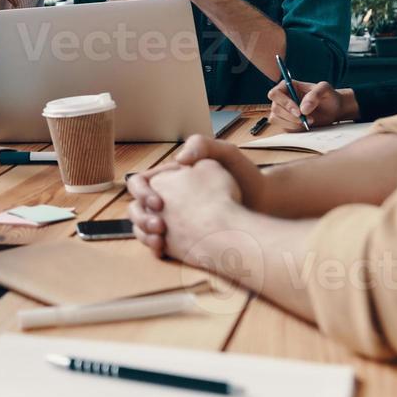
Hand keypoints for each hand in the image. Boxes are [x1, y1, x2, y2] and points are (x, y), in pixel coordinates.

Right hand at [127, 135, 266, 248]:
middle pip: (135, 207)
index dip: (142, 192)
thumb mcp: (224, 154)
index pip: (139, 182)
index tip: (159, 203)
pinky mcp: (177, 238)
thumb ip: (200, 146)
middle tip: (160, 226)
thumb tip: (177, 159)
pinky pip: (154, 242)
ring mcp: (170, 218)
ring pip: (141, 226)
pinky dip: (154, 247)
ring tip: (160, 240)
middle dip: (141, 217)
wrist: (261, 204)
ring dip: (144, 233)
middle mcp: (166, 197)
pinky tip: (163, 250)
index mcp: (170, 177)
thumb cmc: (244, 176)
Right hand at [267, 80, 355, 130]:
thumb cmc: (328, 96)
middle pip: (275, 108)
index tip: (299, 112)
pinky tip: (305, 125)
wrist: (333, 110)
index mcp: (287, 86)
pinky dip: (294, 128)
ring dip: (292, 123)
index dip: (284, 103)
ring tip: (308, 122)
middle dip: (290, 116)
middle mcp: (282, 98)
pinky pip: (283, 127)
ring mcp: (282, 111)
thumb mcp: (325, 90)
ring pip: (276, 119)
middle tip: (306, 119)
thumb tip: (303, 109)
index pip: (275, 93)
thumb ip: (315, 95)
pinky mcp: (285, 122)